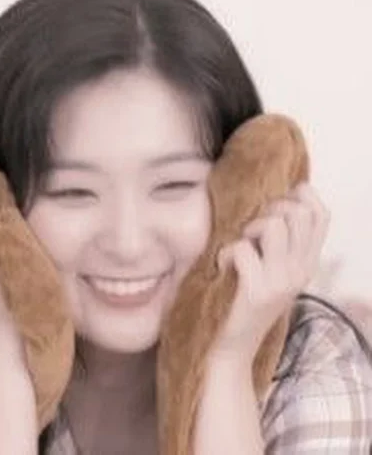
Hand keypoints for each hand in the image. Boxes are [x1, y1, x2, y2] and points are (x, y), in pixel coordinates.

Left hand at [212, 183, 329, 362]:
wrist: (233, 348)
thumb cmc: (246, 303)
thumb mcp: (274, 272)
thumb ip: (280, 244)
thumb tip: (273, 203)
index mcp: (307, 264)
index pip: (321, 215)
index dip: (301, 196)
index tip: (275, 202)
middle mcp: (301, 271)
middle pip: (298, 213)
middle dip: (269, 210)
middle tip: (251, 231)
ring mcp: (281, 282)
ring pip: (275, 225)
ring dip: (250, 228)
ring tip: (241, 246)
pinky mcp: (257, 291)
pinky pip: (242, 249)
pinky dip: (226, 253)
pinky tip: (223, 267)